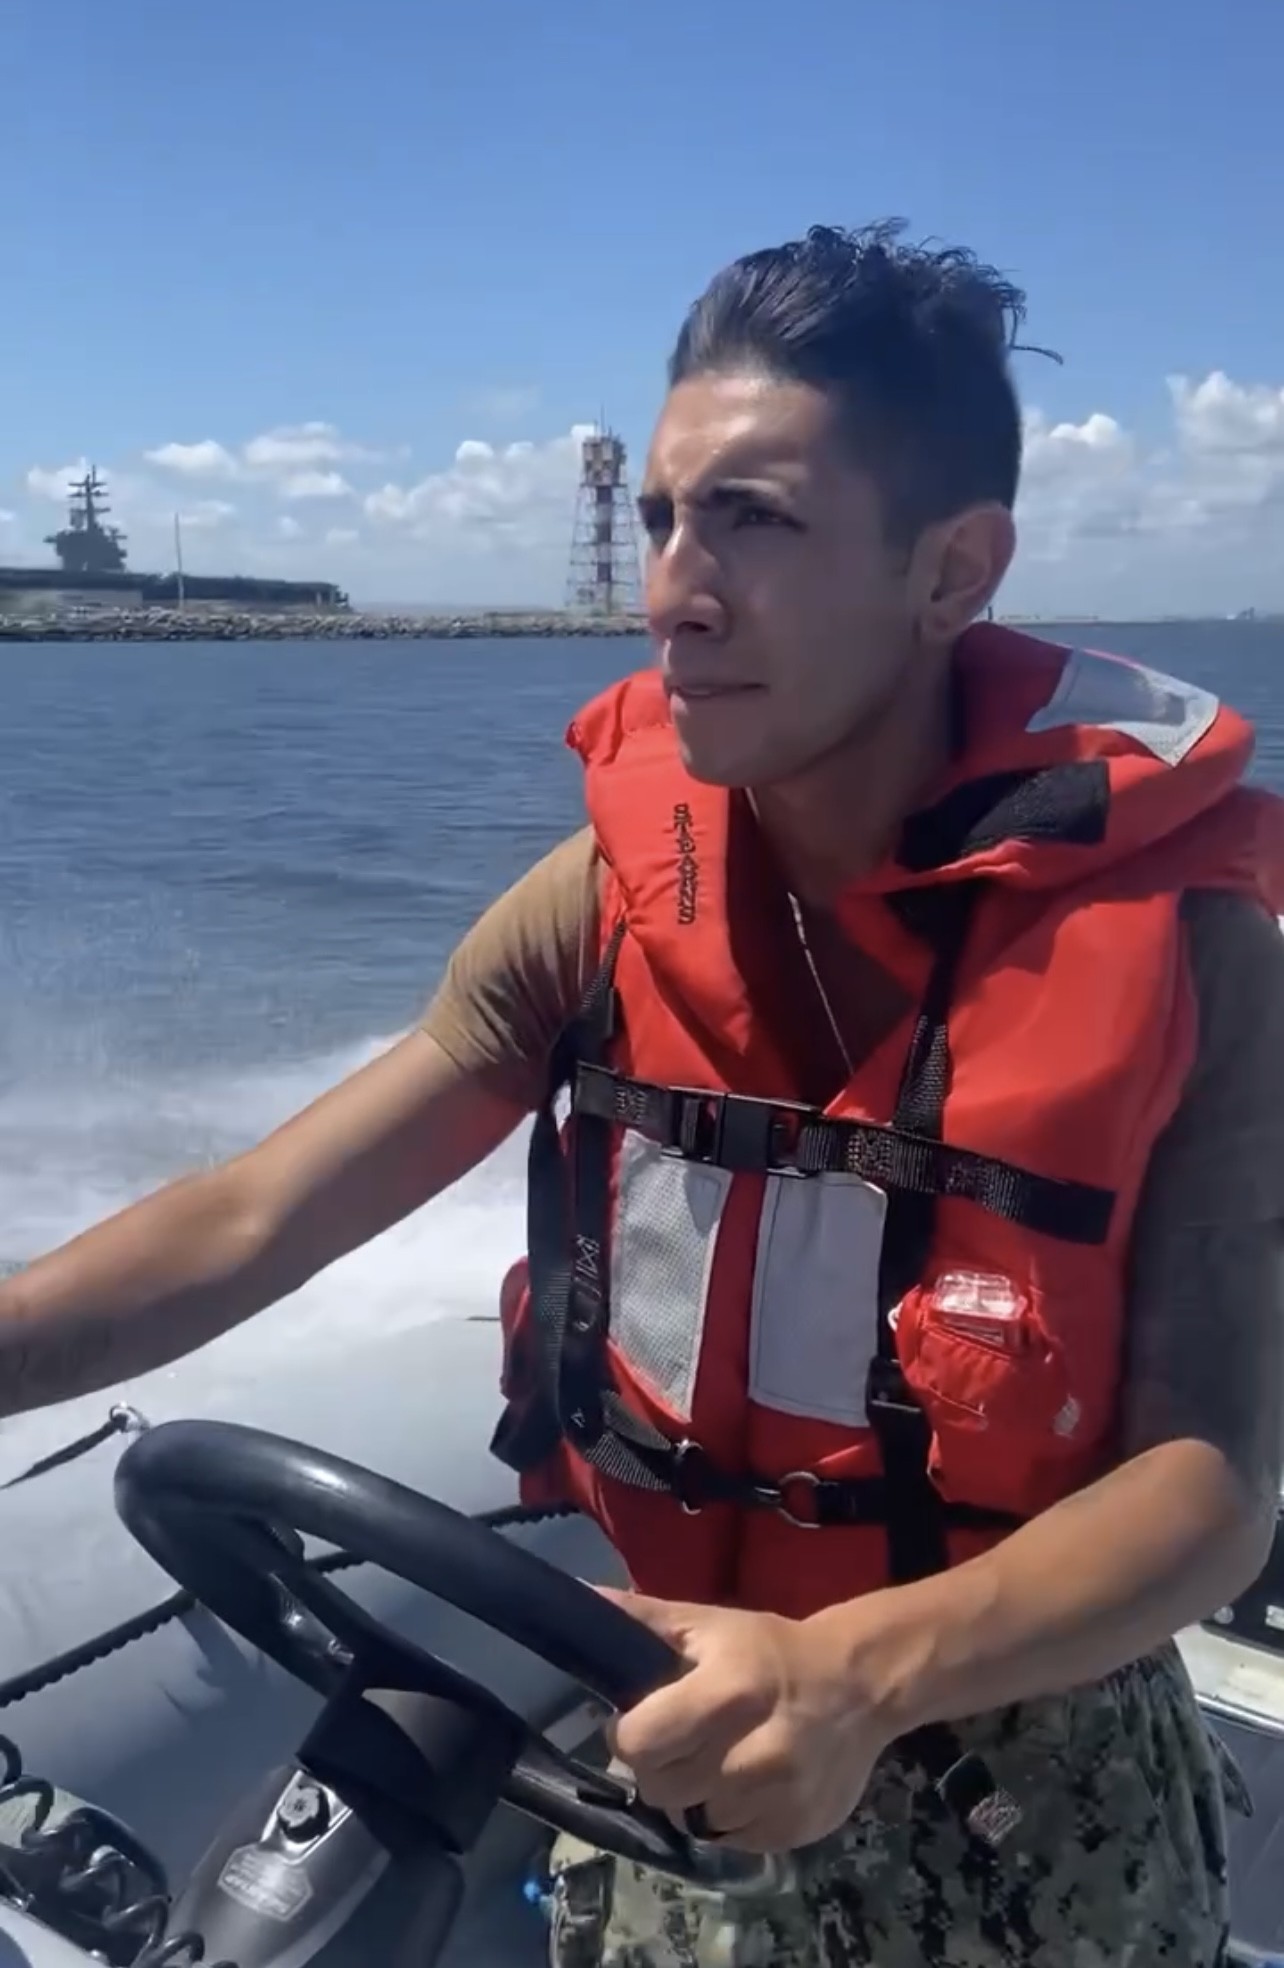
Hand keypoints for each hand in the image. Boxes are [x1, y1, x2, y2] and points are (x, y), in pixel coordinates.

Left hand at [600, 1586, 893, 1854]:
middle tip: (681, 1741)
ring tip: (718, 1759)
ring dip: (696, 1794)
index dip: (627, 1734)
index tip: (640, 1721)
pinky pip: (731, 1839)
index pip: (639, 1742)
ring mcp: (776, 1798)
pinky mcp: (794, 1831)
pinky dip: (730, 1817)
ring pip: (694, 1819)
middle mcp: (751, 1753)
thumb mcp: (709, 1623)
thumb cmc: (771, 1650)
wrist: (859, 1685)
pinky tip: (747, 1782)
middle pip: (660, 1788)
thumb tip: (579, 1597)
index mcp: (726, 1694)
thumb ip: (643, 1618)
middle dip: (659, 1766)